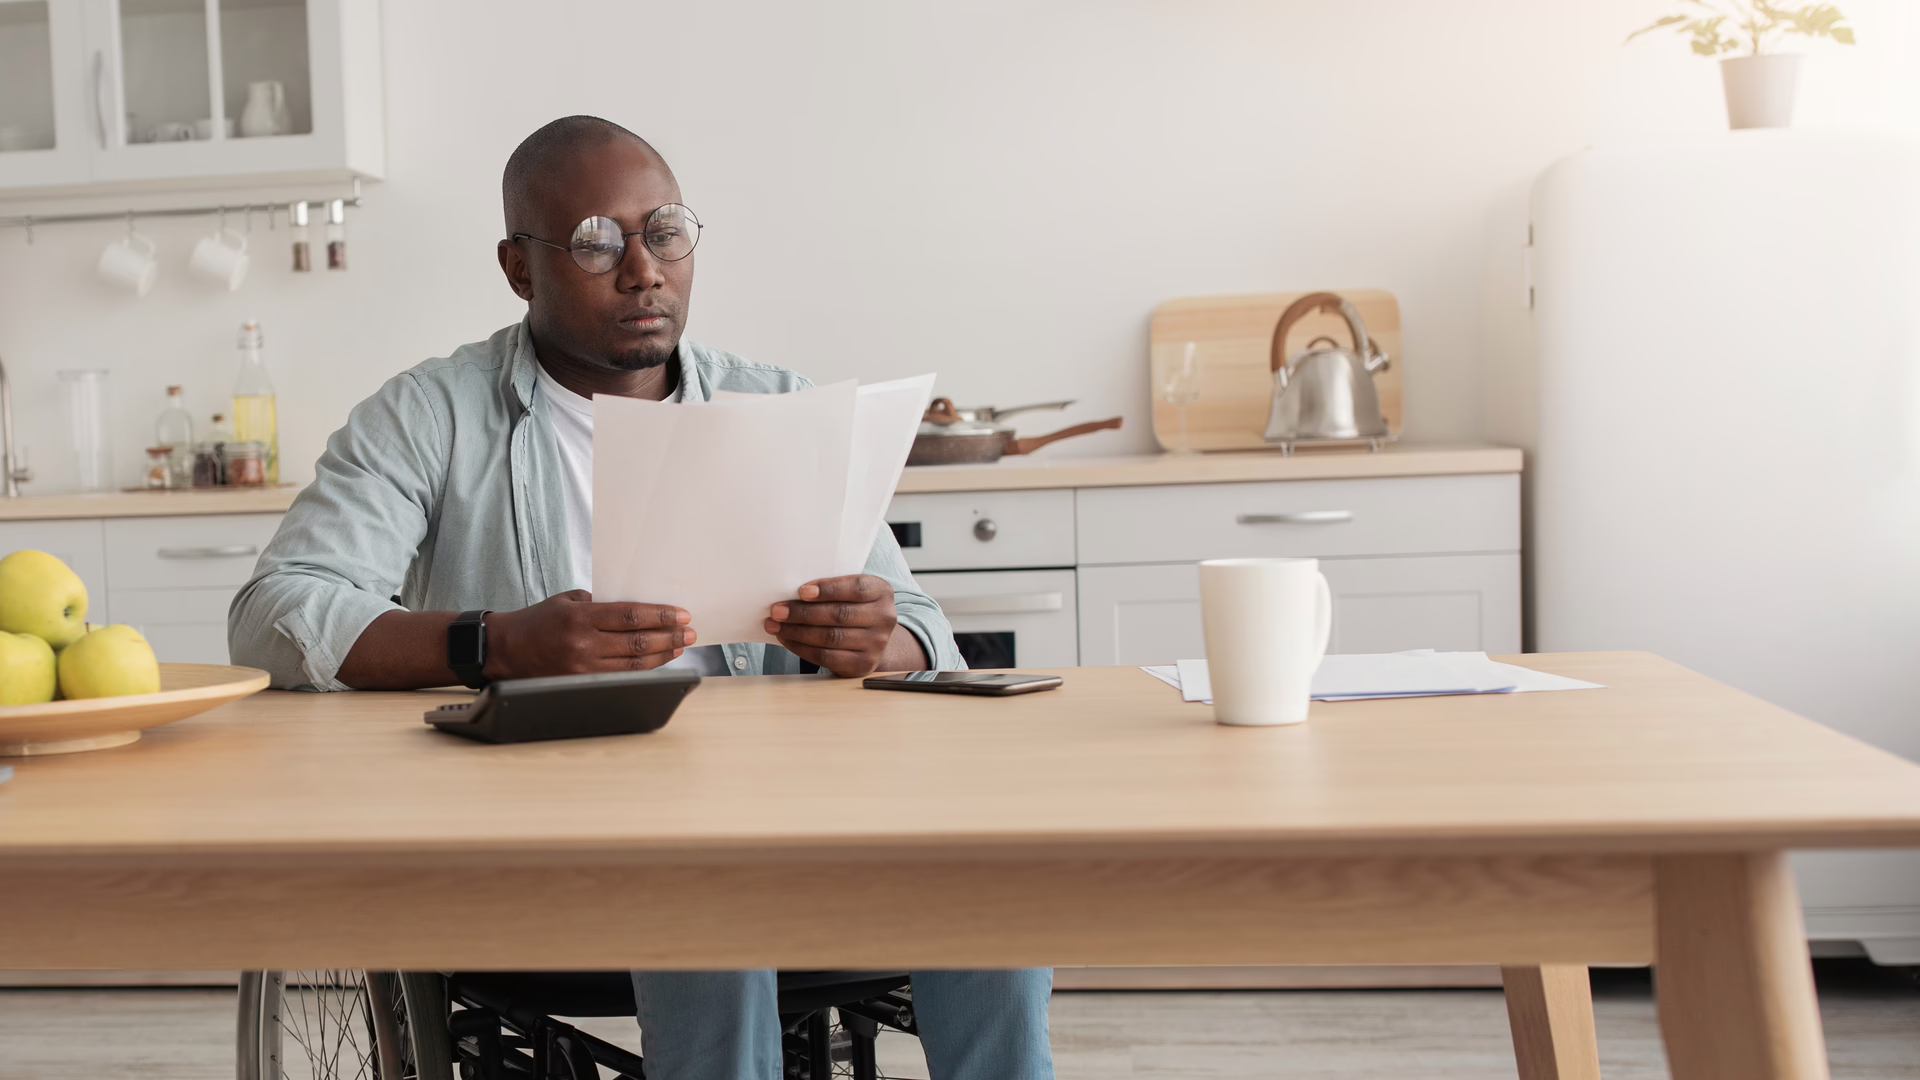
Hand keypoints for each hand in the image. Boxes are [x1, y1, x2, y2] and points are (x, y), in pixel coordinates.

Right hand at [485, 590, 693, 679]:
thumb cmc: (537, 622)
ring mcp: (583, 667)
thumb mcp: (567, 601)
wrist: (504, 650)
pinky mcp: (582, 683)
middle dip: (669, 636)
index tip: (682, 615)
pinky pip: (621, 676)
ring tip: (681, 646)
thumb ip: (600, 603)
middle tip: (690, 632)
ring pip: (634, 664)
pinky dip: (645, 669)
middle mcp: (583, 644)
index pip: (630, 616)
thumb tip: (637, 609)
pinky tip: (659, 662)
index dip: (660, 616)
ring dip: (663, 655)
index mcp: (580, 617)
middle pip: (638, 642)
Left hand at [766, 575, 899, 677]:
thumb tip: (790, 590)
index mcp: (882, 592)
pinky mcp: (863, 664)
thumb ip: (832, 588)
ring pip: (830, 637)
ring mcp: (876, 644)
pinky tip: (787, 639)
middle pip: (839, 615)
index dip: (828, 590)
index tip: (802, 591)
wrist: (873, 637)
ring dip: (797, 631)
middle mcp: (884, 618)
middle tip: (777, 610)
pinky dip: (802, 648)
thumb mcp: (852, 591)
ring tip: (775, 625)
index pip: (855, 588)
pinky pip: (827, 657)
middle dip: (803, 612)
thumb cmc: (853, 607)